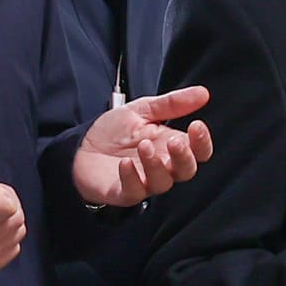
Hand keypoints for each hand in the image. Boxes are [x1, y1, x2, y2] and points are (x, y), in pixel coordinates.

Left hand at [72, 85, 211, 208]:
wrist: (82, 146)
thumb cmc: (115, 132)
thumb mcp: (143, 109)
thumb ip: (172, 103)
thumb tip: (203, 93)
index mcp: (171, 146)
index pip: (198, 151)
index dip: (202, 142)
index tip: (196, 125)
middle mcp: (162, 167)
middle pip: (186, 170)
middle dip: (184, 156)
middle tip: (174, 141)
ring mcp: (144, 182)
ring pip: (162, 182)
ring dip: (156, 165)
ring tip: (144, 146)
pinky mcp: (123, 192)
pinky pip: (134, 191)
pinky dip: (131, 177)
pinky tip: (125, 163)